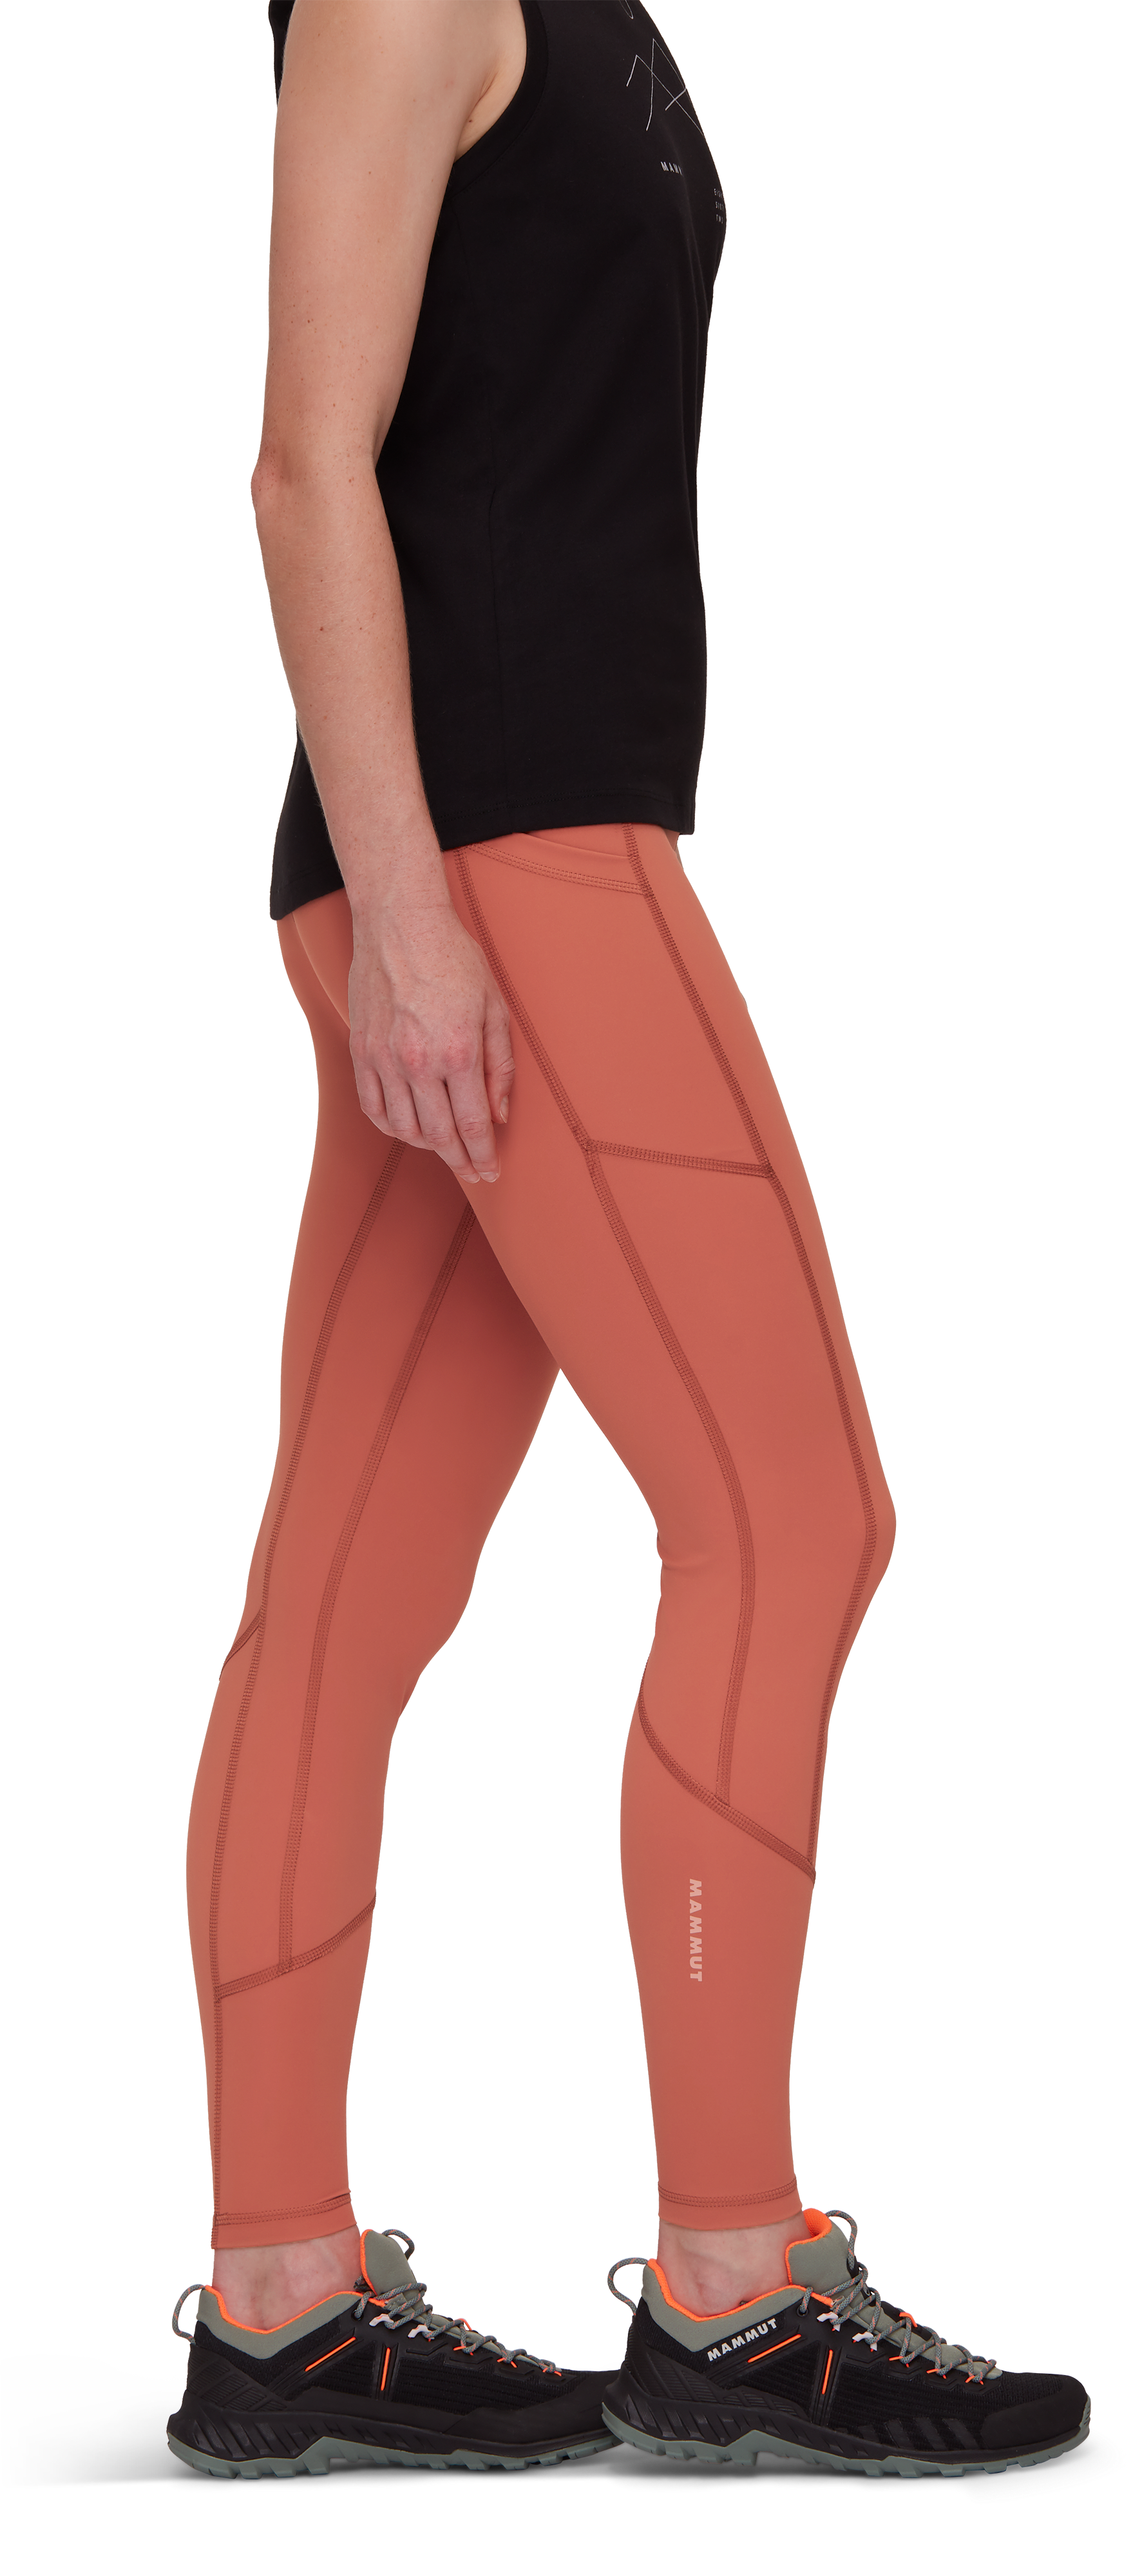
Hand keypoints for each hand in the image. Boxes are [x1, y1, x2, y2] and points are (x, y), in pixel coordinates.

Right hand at [348, 872, 513, 1180]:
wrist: (400, 923)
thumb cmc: (454, 959)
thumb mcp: (495, 1008)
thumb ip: (501, 1066)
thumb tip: (500, 1115)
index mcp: (458, 1052)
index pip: (472, 1126)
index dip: (483, 1157)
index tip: (491, 1172)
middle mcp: (418, 1062)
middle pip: (438, 1136)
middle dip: (459, 1162)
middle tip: (472, 1173)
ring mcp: (383, 1058)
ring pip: (403, 1128)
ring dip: (427, 1147)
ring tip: (444, 1147)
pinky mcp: (361, 1050)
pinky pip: (372, 1107)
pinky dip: (390, 1126)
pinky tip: (407, 1127)